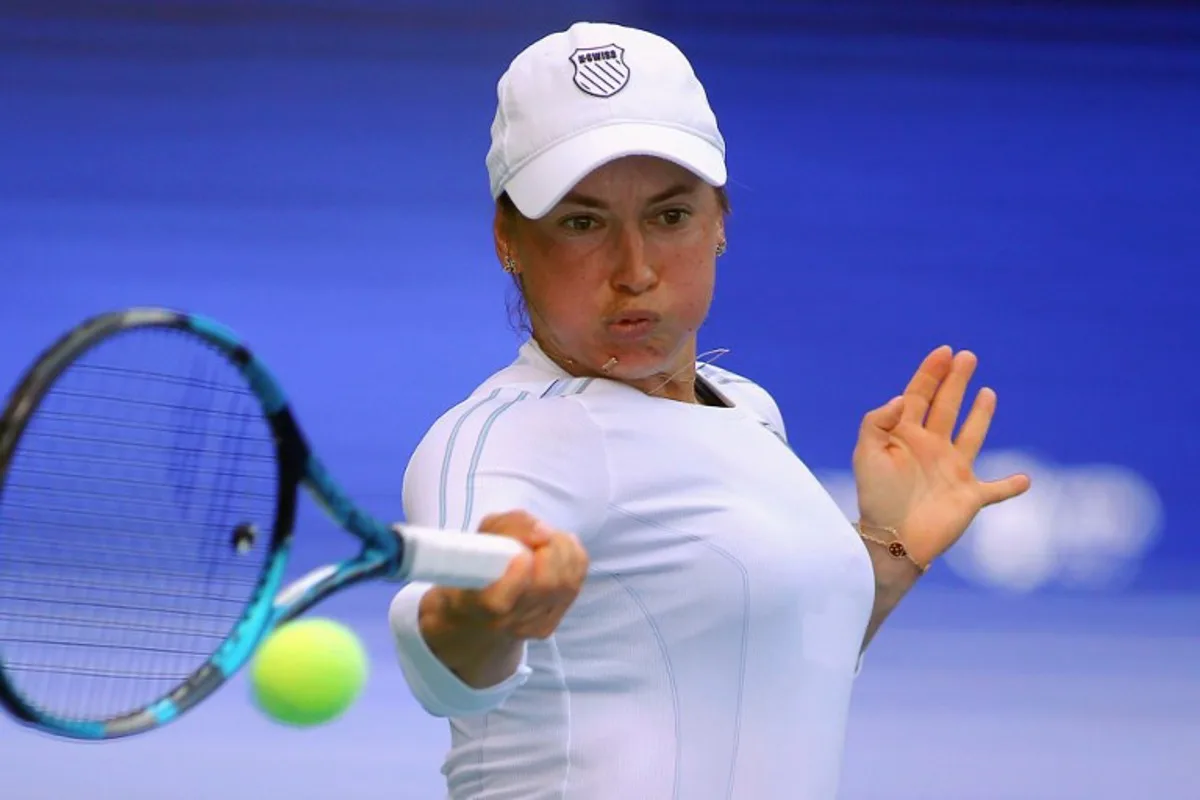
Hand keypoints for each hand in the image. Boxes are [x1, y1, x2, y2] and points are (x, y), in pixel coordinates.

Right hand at [435, 510, 588, 640]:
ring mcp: (531, 626)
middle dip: (550, 550)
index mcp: (475, 602)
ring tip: (550, 539)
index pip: (497, 602)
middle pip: (544, 587)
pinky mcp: (550, 624)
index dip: (516, 576)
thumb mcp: (482, 537)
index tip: (522, 554)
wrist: (479, 613)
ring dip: (564, 552)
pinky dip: (574, 560)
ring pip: (566, 584)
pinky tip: (561, 551)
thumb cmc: (478, 567)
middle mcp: (505, 621)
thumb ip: (507, 528)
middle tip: (540, 534)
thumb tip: (541, 532)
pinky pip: (576, 584)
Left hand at [852, 346, 1031, 566]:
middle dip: (955, 382)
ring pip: (971, 436)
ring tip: (988, 393)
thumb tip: (902, 398)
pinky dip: (1011, 486)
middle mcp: (930, 449)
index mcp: (905, 437)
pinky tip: (1025, 479)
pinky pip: (996, 490)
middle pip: (946, 407)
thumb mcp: (867, 454)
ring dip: (980, 415)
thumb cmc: (876, 498)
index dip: (930, 373)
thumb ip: (878, 421)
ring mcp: (952, 472)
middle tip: (967, 356)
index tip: (944, 351)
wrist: (892, 539)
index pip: (918, 396)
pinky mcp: (969, 496)